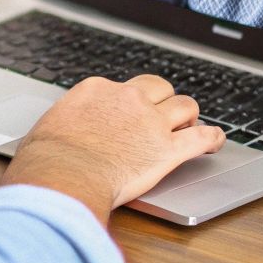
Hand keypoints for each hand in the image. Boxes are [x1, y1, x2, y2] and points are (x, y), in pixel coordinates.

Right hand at [0, 75, 224, 222]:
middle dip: (163, 100)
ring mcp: (151, 122)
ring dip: (188, 116)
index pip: (123, 87)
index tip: (128, 116)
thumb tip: (60, 137)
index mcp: (98, 90)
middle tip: (163, 117)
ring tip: (189, 128)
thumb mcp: (49, 128)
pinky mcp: (168, 149)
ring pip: (185, 105)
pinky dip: (213, 138)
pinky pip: (202, 137)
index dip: (129, 103)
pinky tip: (215, 142)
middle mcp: (128, 99)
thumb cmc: (47, 159)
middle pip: (159, 87)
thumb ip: (66, 125)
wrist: (61, 175)